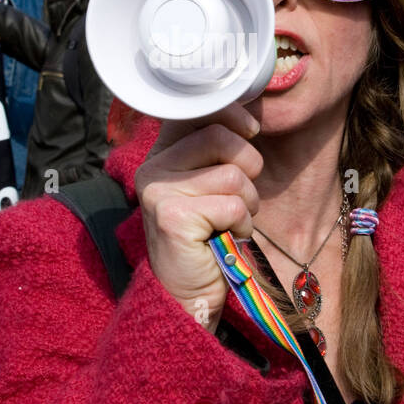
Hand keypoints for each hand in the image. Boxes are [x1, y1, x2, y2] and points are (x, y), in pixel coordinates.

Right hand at [134, 103, 262, 331]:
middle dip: (248, 166)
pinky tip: (227, 236)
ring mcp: (159, 191)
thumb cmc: (208, 234)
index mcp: (161, 152)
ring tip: (232, 221)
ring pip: (233, 175)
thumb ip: (219, 148)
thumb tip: (250, 113)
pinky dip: (242, 224)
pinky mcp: (173, 217)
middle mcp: (153, 167)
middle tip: (242, 195)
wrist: (189, 293)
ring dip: (247, 203)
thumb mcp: (211, 183)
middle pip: (220, 137)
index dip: (232, 114)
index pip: (197, 111)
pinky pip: (232, 206)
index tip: (251, 129)